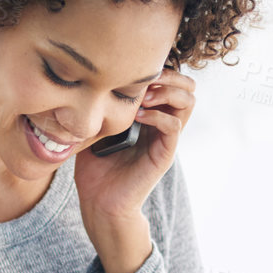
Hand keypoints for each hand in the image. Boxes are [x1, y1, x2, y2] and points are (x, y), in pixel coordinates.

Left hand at [72, 64, 195, 226]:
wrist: (99, 203)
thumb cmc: (95, 169)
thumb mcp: (94, 128)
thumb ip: (98, 104)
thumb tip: (85, 79)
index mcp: (150, 116)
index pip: (170, 81)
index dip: (158, 69)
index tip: (133, 68)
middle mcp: (162, 125)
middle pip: (187, 86)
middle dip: (169, 75)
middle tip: (145, 79)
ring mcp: (165, 139)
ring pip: (187, 102)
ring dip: (167, 91)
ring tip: (144, 96)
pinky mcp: (163, 155)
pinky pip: (173, 127)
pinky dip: (158, 115)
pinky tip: (139, 117)